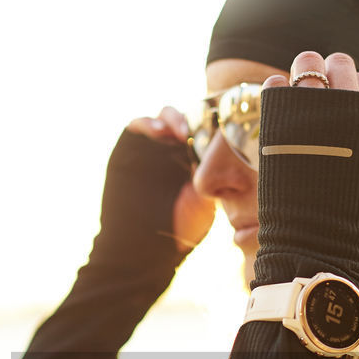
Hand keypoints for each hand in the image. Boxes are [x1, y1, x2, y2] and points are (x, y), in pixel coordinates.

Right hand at [126, 106, 216, 255]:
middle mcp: (175, 146)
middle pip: (188, 116)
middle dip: (196, 116)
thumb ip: (214, 179)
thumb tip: (229, 155)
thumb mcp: (206, 202)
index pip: (207, 127)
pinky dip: (148, 123)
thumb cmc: (181, 226)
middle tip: (204, 125)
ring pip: (165, 116)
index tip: (224, 125)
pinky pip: (137, 125)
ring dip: (174, 118)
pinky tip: (159, 131)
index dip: (214, 121)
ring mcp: (152, 145)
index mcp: (196, 156)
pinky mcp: (130, 147)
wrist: (147, 243)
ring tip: (183, 130)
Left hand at [248, 51, 358, 294]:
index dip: (348, 87)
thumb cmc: (343, 213)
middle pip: (339, 64)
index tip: (336, 99)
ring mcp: (315, 109)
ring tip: (294, 84)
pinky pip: (277, 85)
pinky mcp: (282, 119)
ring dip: (301, 70)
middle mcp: (349, 107)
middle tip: (313, 83)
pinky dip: (275, 87)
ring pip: (308, 63)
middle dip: (326, 71)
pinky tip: (274, 94)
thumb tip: (348, 113)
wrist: (318, 238)